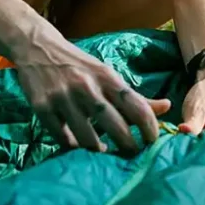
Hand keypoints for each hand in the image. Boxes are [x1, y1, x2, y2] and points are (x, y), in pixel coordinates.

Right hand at [12, 22, 170, 152]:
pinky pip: (62, 138)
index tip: (152, 143)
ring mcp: (64, 98)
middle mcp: (87, 87)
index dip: (150, 129)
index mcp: (107, 77)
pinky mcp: (42, 108)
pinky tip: (79, 147)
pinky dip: (73, 147)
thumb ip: (134, 96)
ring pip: (88, 139)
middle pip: (116, 127)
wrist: (38, 47)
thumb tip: (167, 107)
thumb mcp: (107, 74)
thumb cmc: (79, 65)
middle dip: (128, 147)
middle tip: (131, 156)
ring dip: (99, 151)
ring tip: (105, 154)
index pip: (138, 107)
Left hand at [178, 62, 204, 164]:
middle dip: (198, 158)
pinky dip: (196, 155)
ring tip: (182, 149)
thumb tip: (184, 133)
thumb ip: (194, 122)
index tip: (183, 148)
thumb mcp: (198, 105)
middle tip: (180, 149)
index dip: (199, 153)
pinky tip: (184, 150)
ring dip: (196, 158)